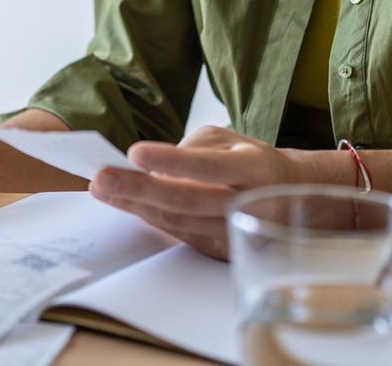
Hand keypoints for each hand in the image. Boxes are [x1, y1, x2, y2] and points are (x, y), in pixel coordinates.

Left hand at [88, 126, 328, 259]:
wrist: (291, 197)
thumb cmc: (253, 161)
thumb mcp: (232, 141)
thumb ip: (193, 150)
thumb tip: (150, 167)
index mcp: (256, 168)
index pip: (210, 166)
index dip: (172, 161)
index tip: (134, 152)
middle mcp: (249, 205)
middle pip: (187, 200)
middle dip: (138, 189)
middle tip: (100, 178)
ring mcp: (235, 234)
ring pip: (179, 221)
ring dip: (135, 206)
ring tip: (102, 189)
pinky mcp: (223, 251)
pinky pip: (180, 233)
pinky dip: (150, 218)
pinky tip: (126, 204)